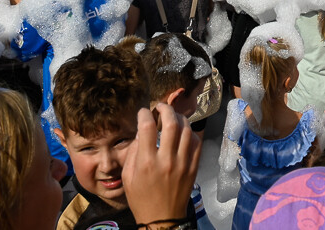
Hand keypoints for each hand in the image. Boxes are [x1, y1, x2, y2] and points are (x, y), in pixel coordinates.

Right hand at [122, 104, 201, 224]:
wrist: (162, 218)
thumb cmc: (141, 198)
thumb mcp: (128, 177)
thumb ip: (133, 152)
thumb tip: (141, 131)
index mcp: (147, 163)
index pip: (147, 128)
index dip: (145, 114)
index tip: (144, 111)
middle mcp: (167, 160)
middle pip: (171, 123)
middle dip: (165, 109)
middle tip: (160, 107)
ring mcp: (183, 162)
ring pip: (187, 129)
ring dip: (180, 118)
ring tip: (173, 116)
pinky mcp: (194, 166)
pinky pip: (196, 142)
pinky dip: (190, 132)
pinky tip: (183, 131)